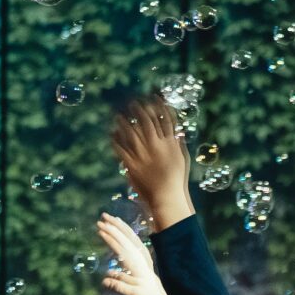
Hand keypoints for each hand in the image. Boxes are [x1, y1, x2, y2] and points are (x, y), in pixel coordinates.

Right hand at [98, 212, 175, 294]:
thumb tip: (104, 280)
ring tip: (107, 217)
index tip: (100, 231)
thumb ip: (119, 287)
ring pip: (130, 236)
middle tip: (99, 220)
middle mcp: (140, 257)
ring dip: (119, 225)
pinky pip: (133, 238)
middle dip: (112, 228)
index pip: (121, 248)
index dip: (110, 239)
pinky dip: (126, 230)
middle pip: (125, 238)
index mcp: (136, 265)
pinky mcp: (142, 256)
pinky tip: (120, 225)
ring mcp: (142, 255)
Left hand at [111, 97, 194, 231]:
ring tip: (119, 116)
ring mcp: (144, 155)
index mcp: (169, 144)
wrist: (167, 197)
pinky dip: (116, 140)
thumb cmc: (176, 180)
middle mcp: (156, 147)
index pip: (163, 120)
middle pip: (147, 123)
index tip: (152, 97)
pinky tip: (113, 134)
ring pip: (131, 133)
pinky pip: (122, 149)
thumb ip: (178, 144)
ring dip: (124, 123)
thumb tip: (177, 132)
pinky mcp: (132, 165)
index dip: (157, 107)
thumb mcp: (182, 159)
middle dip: (139, 110)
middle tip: (133, 102)